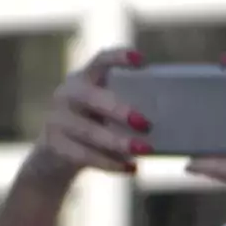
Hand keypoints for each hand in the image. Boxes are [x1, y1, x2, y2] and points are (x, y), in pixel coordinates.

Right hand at [31, 49, 148, 180]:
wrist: (56, 157)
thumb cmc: (97, 128)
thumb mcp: (108, 112)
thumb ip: (129, 106)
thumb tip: (172, 116)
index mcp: (84, 79)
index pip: (99, 61)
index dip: (117, 57)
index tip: (140, 60)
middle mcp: (65, 95)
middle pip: (90, 97)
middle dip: (118, 109)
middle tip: (146, 124)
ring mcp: (55, 120)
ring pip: (88, 130)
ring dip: (118, 141)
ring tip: (145, 151)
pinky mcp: (52, 146)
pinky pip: (83, 155)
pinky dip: (110, 163)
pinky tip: (131, 168)